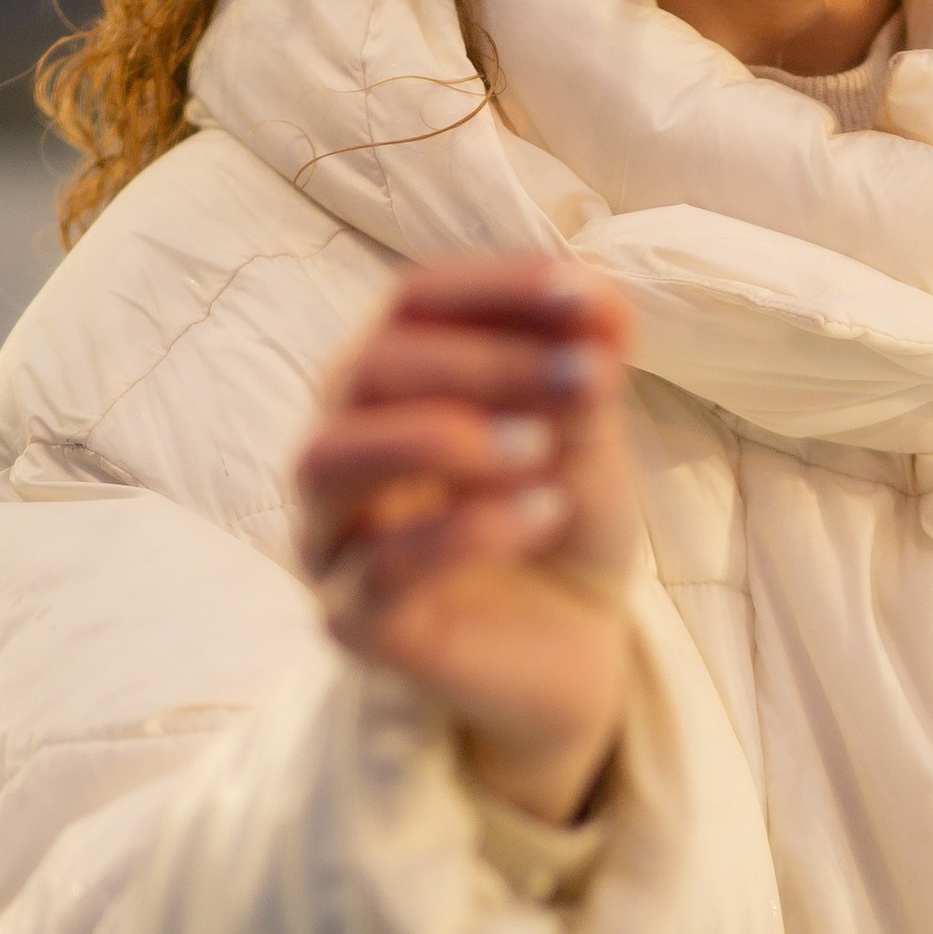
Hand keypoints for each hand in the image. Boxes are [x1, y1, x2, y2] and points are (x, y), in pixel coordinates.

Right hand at [294, 257, 636, 826]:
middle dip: (484, 361)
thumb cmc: (558, 518)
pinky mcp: (355, 620)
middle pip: (369, 368)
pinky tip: (544, 512)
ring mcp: (334, 534)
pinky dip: (466, 531)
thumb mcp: (587, 433)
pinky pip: (380, 569)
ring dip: (442, 435)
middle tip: (587, 377)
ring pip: (333, 459)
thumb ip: (583, 367)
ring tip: (544, 445)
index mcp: (392, 379)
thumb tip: (599, 290)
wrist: (573, 647)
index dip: (495, 285)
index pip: (413, 300)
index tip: (586, 292)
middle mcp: (343, 443)